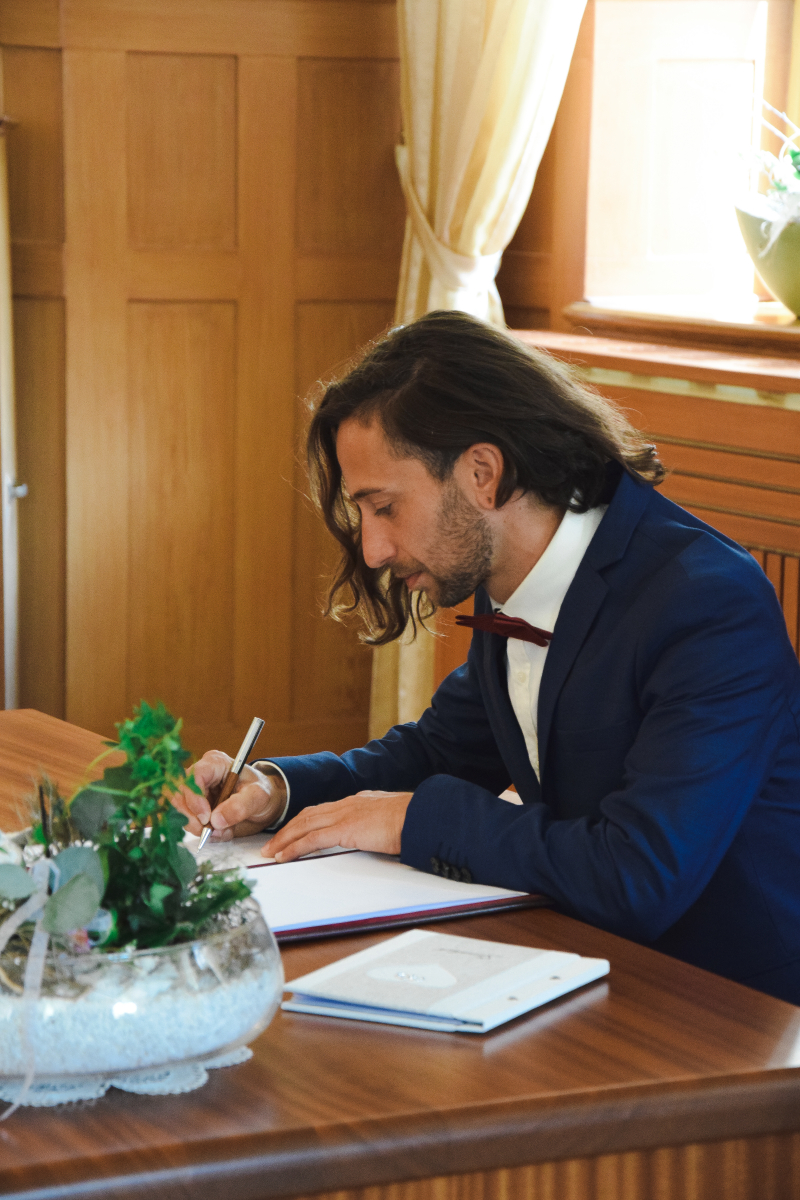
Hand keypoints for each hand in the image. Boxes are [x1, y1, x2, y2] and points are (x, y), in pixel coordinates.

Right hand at [173, 750, 285, 840]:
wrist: (261, 804)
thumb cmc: (260, 792)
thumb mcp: (258, 796)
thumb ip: (240, 806)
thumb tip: (216, 820)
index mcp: (216, 763)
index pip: (195, 775)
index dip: (195, 796)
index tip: (205, 817)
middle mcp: (200, 775)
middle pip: (180, 793)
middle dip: (191, 816)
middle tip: (207, 830)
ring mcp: (194, 791)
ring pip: (179, 809)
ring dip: (195, 826)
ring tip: (219, 831)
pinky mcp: (192, 807)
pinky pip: (185, 820)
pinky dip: (199, 831)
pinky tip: (217, 831)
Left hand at [266, 790, 412, 861]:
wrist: (421, 816)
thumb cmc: (414, 819)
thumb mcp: (391, 819)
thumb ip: (378, 825)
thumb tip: (378, 835)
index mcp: (358, 801)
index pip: (323, 810)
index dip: (305, 821)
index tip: (295, 831)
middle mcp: (347, 804)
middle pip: (308, 816)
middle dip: (288, 830)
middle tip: (273, 843)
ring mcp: (344, 815)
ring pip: (304, 825)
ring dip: (284, 839)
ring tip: (272, 852)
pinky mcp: (344, 829)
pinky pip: (311, 840)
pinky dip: (294, 848)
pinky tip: (284, 856)